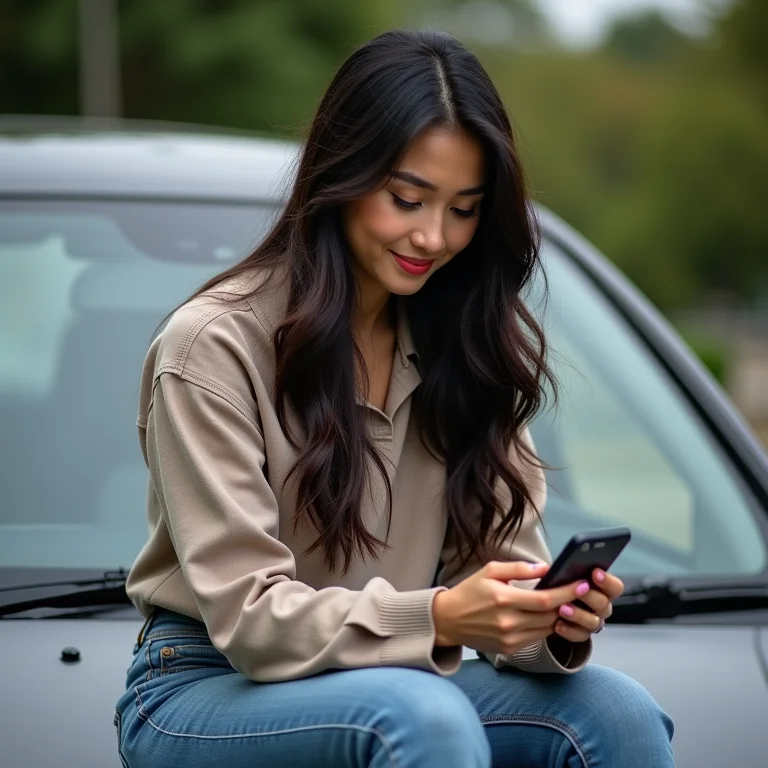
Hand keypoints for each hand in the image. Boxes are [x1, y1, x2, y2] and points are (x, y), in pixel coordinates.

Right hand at [432, 560, 592, 656]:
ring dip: (558, 617)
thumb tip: (545, 568)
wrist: (448, 620)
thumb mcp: (490, 571)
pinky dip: (544, 627)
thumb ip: (519, 568)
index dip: (567, 593)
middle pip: (551, 616)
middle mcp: (508, 622)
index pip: (546, 600)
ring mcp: (509, 639)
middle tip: (579, 593)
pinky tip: (546, 616)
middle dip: (568, 604)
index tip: (582, 585)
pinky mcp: (509, 649)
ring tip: (566, 604)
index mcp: (504, 600)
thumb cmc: (469, 591)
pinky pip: (536, 638)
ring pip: (547, 629)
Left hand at [551, 568, 624, 642]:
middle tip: (577, 589)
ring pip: (593, 622)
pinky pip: (579, 636)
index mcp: (603, 590)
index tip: (595, 573)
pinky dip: (569, 631)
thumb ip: (569, 572)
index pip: (616, 587)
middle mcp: (602, 607)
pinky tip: (557, 625)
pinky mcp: (582, 634)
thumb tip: (556, 567)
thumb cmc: (562, 585)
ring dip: (578, 615)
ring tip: (562, 609)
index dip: (608, 581)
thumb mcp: (565, 576)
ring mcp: (594, 622)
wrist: (552, 605)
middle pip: (603, 604)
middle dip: (589, 596)